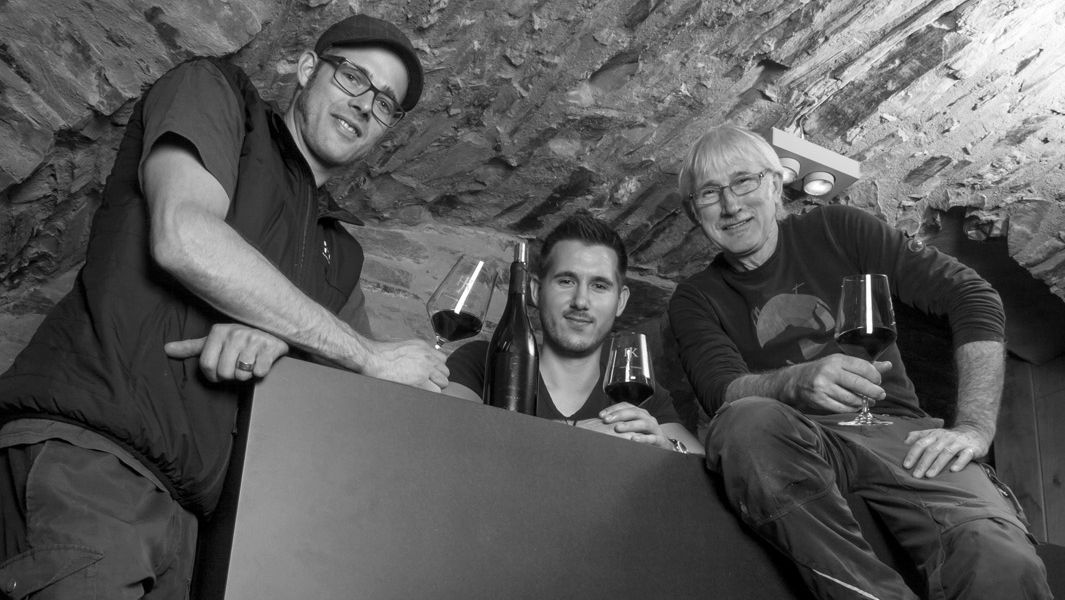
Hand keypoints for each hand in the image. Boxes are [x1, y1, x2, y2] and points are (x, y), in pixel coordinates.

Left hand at [165, 323, 288, 382]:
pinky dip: (260, 372)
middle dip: (231, 376)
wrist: (273, 330)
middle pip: (224, 373)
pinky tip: (261, 361)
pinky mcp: (271, 347)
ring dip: (246, 374)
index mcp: (219, 331)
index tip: (220, 372)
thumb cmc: (240, 339)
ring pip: (242, 374)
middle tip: (237, 367)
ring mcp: (254, 339)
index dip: (213, 376)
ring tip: (249, 363)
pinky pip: (259, 371)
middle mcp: (236, 332)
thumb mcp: (215, 340)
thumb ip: (192, 347)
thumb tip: (166, 349)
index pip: (206, 366)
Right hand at [362, 339, 448, 392]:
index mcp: (424, 347)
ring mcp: (425, 369)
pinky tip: (419, 392)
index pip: (443, 360)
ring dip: (435, 387)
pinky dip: (429, 394)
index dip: (436, 369)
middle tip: (425, 383)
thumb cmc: (383, 354)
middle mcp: (427, 357)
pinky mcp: (420, 381)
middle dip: (437, 379)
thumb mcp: (405, 346)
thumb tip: (423, 362)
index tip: (429, 374)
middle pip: (445, 372)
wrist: (372, 358)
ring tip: (422, 388)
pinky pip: (435, 392)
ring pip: (443, 383)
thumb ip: (418, 353)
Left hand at [584, 402, 671, 449]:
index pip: (625, 406)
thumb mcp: (632, 428)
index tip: (600, 415)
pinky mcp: (660, 439)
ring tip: (617, 428)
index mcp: (639, 413)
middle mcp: (647, 417)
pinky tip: (634, 440)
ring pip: (643, 423)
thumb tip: (598, 425)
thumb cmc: (643, 435)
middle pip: (633, 412)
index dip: (613, 409)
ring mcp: (654, 428)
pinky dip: (643, 439)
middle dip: (619, 415)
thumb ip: (619, 425)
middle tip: (606, 420)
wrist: (663, 446)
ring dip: (629, 425)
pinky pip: (652, 438)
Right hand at [784, 355, 891, 412]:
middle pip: (859, 384)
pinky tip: (855, 406)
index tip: (878, 381)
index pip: (863, 367)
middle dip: (874, 392)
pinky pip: (842, 408)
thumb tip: (888, 365)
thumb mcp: (842, 363)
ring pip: (852, 398)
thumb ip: (865, 366)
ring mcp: (823, 387)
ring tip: (867, 402)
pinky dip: (851, 408)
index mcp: (837, 360)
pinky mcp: (820, 400)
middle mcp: (830, 371)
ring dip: (863, 402)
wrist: (797, 381)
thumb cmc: (824, 371)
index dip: (875, 376)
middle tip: (880, 395)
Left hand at [903, 425, 990, 477]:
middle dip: (923, 463)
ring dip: (937, 465)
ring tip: (929, 475)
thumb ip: (918, 436)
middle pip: (932, 450)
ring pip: (946, 453)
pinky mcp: (971, 449)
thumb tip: (904, 442)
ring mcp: (958, 443)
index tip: (906, 466)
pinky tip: (953, 470)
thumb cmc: (948, 437)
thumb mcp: (933, 433)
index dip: (912, 454)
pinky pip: (965, 456)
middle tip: (915, 475)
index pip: (920, 443)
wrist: (975, 432)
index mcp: (934, 434)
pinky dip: (959, 462)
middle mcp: (945, 438)